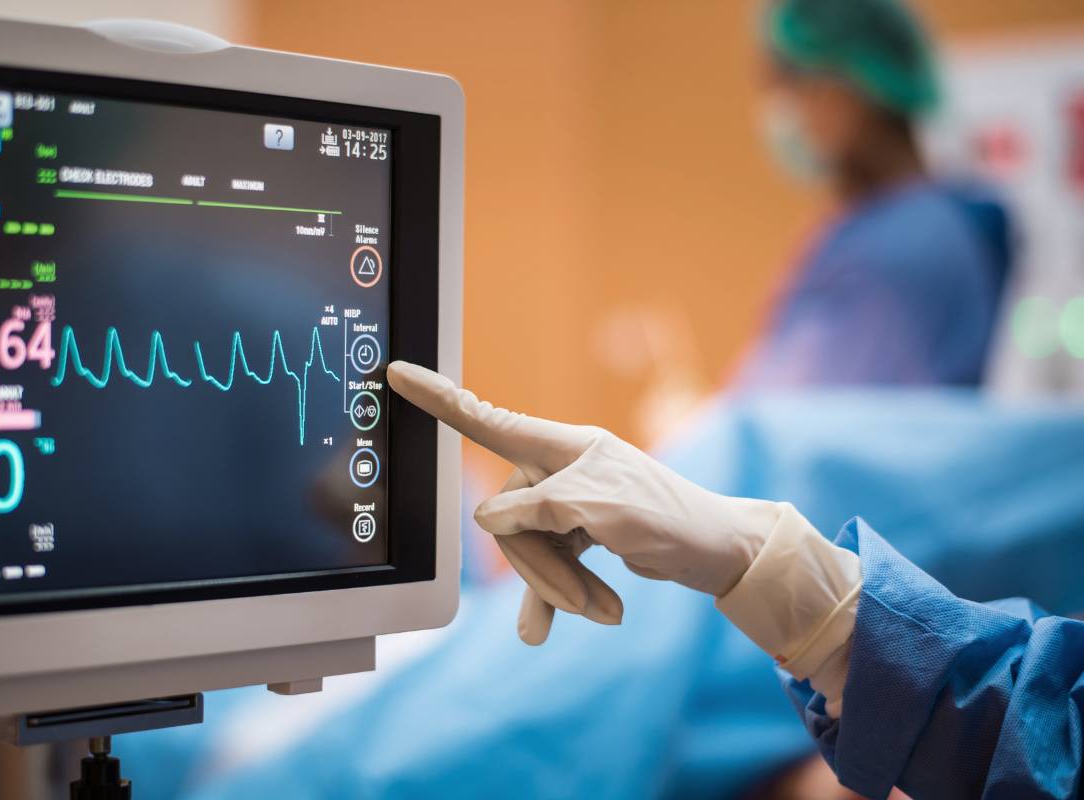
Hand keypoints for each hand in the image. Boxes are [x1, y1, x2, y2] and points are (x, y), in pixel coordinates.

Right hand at [387, 361, 782, 643]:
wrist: (716, 552)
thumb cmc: (667, 517)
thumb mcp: (600, 510)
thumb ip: (538, 510)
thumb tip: (487, 520)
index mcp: (562, 446)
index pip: (487, 421)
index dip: (439, 399)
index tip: (396, 370)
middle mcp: (559, 469)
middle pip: (509, 519)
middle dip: (541, 569)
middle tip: (584, 603)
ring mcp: (566, 504)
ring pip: (527, 548)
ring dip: (559, 587)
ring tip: (602, 612)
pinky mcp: (577, 534)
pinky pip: (546, 566)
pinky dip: (553, 596)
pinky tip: (542, 631)